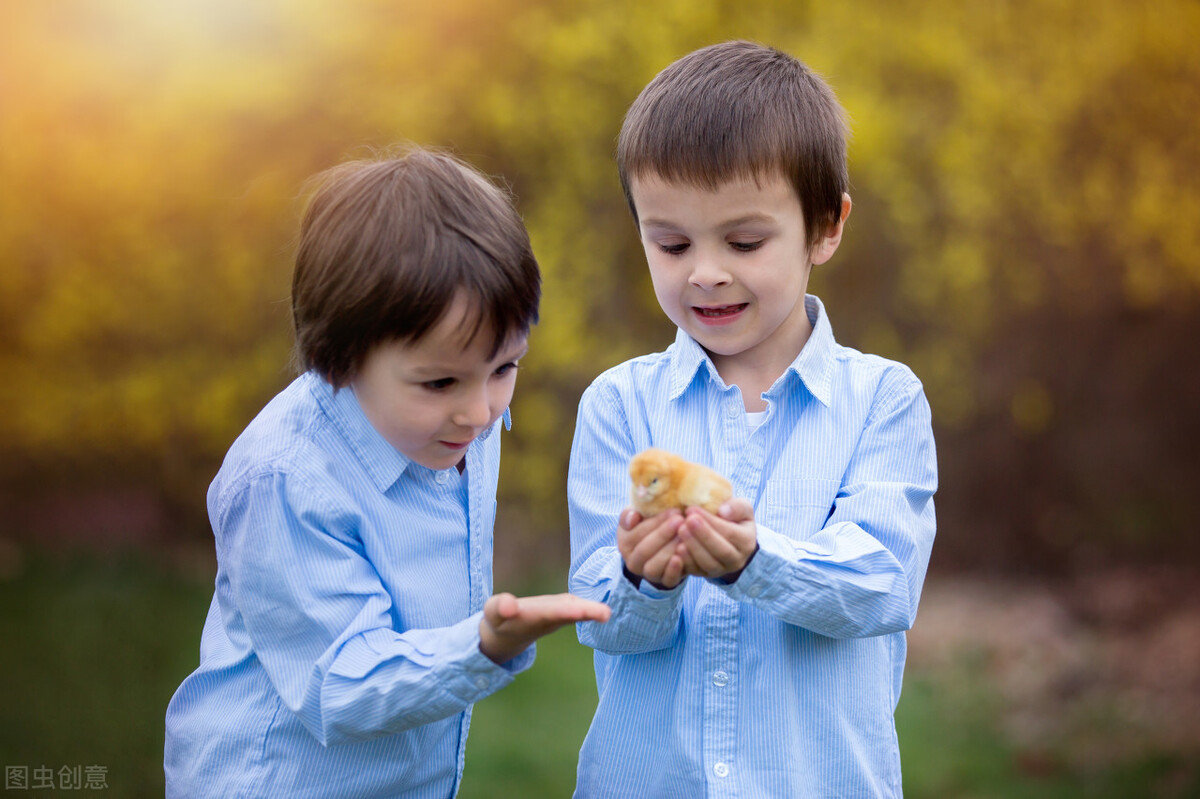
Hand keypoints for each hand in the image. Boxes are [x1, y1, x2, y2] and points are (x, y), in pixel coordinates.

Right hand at [478, 592, 610, 663]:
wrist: (504, 634)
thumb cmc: (498, 620)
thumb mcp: (493, 612)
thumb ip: (500, 607)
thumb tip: (509, 606)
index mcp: (534, 618)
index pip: (552, 613)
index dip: (567, 612)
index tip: (580, 611)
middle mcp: (549, 619)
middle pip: (570, 615)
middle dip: (587, 613)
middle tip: (606, 613)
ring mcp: (556, 617)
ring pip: (575, 612)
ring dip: (591, 611)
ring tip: (607, 612)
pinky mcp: (558, 612)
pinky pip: (575, 607)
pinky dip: (588, 607)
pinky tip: (602, 606)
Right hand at [617, 507, 686, 589]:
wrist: (664, 545)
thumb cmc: (650, 525)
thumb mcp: (638, 516)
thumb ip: (630, 514)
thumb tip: (632, 517)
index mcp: (625, 543)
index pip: (637, 533)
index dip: (656, 522)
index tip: (674, 510)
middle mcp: (633, 562)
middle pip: (644, 550)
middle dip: (663, 534)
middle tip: (681, 520)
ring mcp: (648, 574)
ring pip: (654, 567)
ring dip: (669, 551)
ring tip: (684, 536)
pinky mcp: (665, 582)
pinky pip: (668, 580)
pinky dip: (675, 569)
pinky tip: (684, 554)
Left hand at [675, 497, 757, 581]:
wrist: (729, 539)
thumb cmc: (733, 518)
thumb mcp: (742, 508)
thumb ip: (737, 507)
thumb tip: (723, 511)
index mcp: (747, 542)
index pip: (730, 533)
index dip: (711, 522)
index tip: (692, 509)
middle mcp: (737, 559)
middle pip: (720, 551)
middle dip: (702, 536)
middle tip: (685, 521)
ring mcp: (722, 570)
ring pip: (708, 563)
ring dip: (693, 548)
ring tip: (680, 531)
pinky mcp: (707, 575)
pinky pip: (697, 571)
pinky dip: (686, 561)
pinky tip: (676, 548)